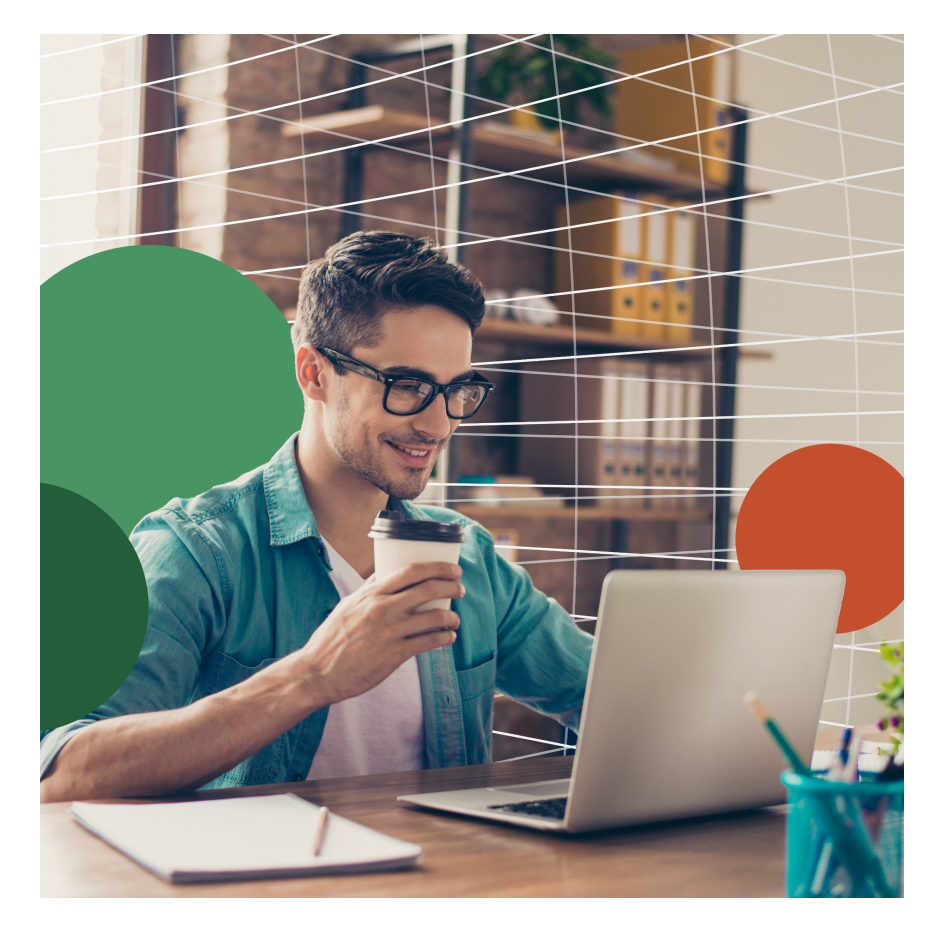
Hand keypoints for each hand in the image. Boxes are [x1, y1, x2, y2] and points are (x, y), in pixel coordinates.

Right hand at [300, 561, 463, 705]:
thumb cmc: (331, 638)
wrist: (318, 672)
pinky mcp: (395, 655)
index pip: (411, 571)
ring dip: (451, 616)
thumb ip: (368, 589)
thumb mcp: (348, 605)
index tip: (452, 569)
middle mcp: (383, 609)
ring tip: (454, 619)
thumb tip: (383, 573)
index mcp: (372, 594)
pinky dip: (444, 638)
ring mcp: (391, 632)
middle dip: (451, 585)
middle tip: (460, 588)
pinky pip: (429, 642)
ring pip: (435, 617)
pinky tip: (447, 638)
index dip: (438, 567)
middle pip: (428, 589)